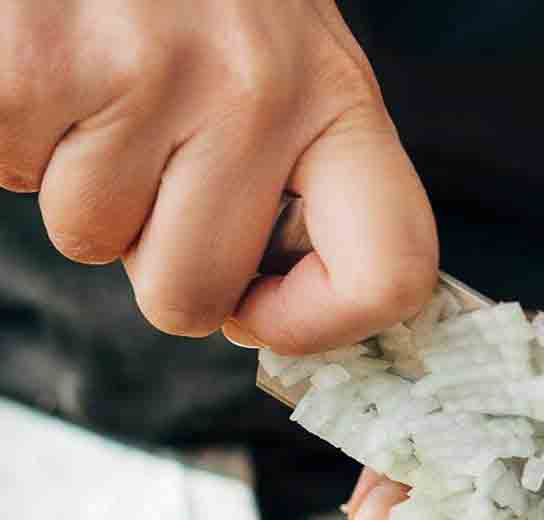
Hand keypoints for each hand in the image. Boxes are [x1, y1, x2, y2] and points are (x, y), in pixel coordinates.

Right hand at [0, 0, 436, 352]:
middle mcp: (260, 91)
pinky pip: (11, 174)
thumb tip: (256, 311)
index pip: (391, 273)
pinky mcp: (40, 55)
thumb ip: (301, 184)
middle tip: (152, 165)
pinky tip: (53, 72)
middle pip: (195, 297)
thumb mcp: (291, 71)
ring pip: (90, 243)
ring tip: (102, 90)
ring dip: (80, 186)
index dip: (320, 325)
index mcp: (340, 103)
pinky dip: (16, 140)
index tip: (263, 311)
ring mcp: (150, 70)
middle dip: (155, 258)